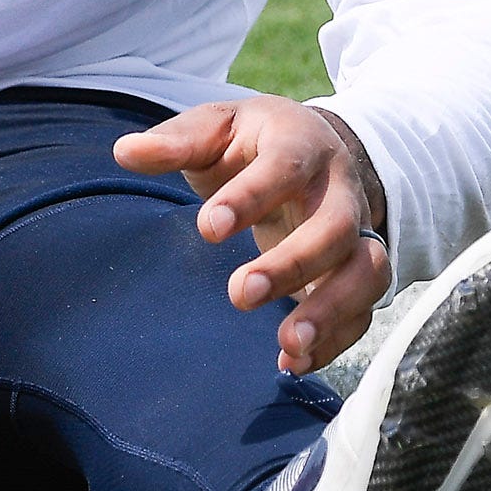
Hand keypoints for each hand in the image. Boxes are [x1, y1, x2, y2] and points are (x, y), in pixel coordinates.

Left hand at [113, 96, 388, 374]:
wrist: (317, 147)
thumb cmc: (252, 141)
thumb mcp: (216, 127)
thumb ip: (176, 141)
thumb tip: (125, 152)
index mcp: (301, 145)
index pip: (285, 168)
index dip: (251, 197)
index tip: (208, 228)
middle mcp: (340, 190)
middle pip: (335, 228)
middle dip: (293, 265)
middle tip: (240, 294)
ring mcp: (357, 233)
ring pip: (365, 272)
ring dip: (331, 311)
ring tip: (286, 343)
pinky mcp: (357, 271)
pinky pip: (363, 309)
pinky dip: (334, 340)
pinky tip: (293, 363)